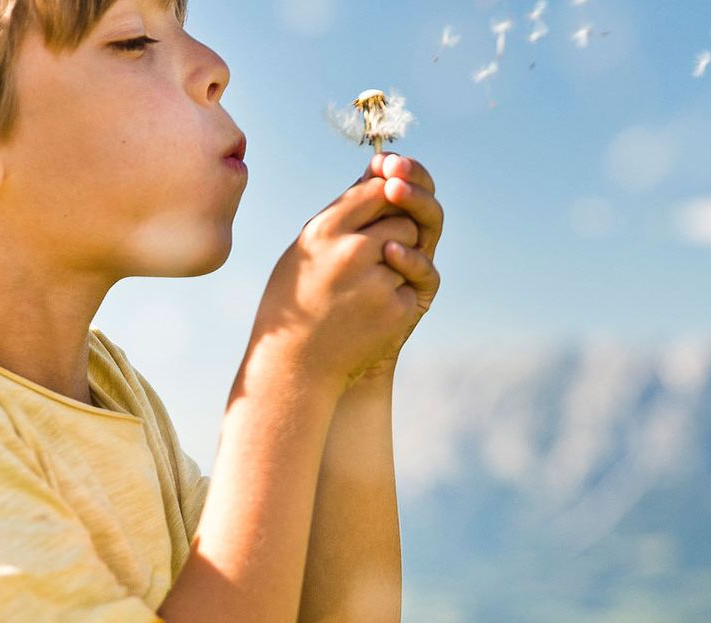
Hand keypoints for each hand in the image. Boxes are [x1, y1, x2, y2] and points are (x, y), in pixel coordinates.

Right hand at [245, 153, 442, 397]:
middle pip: (404, 218)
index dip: (385, 196)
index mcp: (325, 230)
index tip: (381, 209)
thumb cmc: (297, 300)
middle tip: (373, 255)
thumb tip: (381, 167)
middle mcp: (352, 251)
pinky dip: (401, 291)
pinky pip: (416, 282)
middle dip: (397, 230)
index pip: (377, 189)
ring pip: (414, 247)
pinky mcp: (396, 309)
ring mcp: (377, 281)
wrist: (294, 366)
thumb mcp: (307, 248)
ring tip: (365, 283)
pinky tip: (371, 310)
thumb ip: (346, 209)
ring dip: (400, 260)